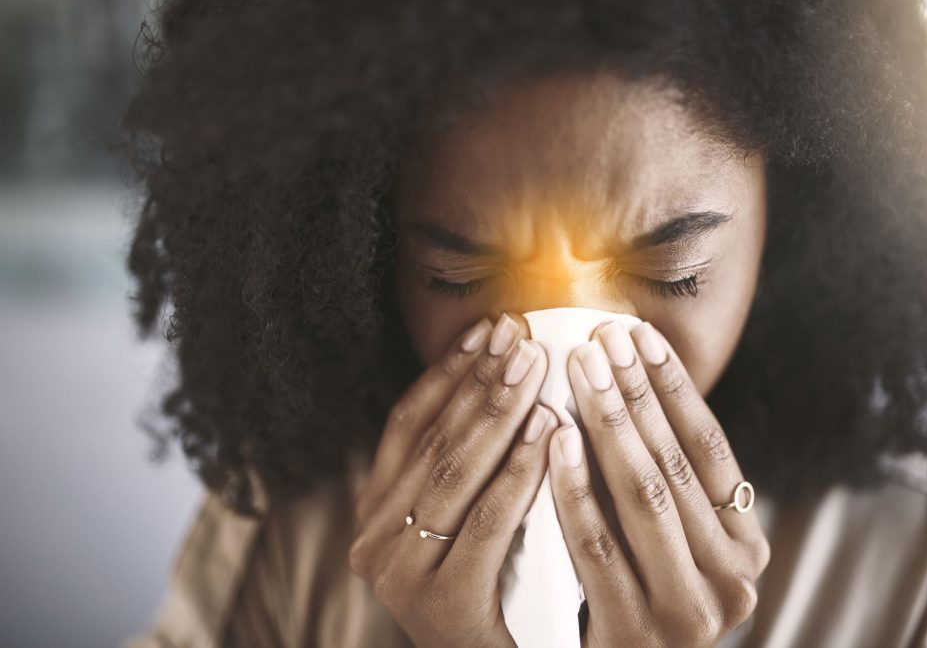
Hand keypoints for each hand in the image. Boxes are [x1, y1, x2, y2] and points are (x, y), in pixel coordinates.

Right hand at [347, 313, 559, 647]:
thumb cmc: (493, 597)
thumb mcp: (463, 525)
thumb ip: (468, 469)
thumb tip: (507, 379)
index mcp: (374, 514)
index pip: (406, 425)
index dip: (446, 373)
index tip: (486, 329)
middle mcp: (372, 541)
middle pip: (434, 441)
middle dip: (480, 382)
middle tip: (520, 335)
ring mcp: (399, 574)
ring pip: (456, 473)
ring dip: (499, 412)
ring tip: (535, 366)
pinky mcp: (442, 603)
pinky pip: (488, 521)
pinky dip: (519, 471)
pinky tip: (547, 431)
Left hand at [550, 320, 770, 647]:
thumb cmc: (633, 590)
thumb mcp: (667, 537)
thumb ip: (661, 478)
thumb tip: (621, 371)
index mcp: (746, 547)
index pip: (711, 449)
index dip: (674, 387)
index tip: (638, 334)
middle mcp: (732, 582)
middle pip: (675, 466)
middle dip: (635, 394)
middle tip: (601, 338)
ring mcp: (687, 614)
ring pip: (643, 498)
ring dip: (609, 424)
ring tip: (579, 369)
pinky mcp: (634, 636)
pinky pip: (597, 547)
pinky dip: (575, 486)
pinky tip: (554, 437)